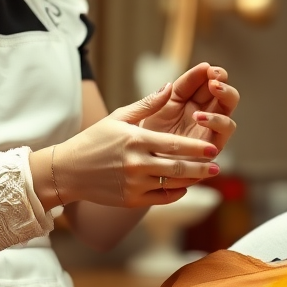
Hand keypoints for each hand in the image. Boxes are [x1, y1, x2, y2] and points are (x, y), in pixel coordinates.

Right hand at [49, 85, 220, 207]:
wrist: (68, 170)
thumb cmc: (94, 140)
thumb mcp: (118, 117)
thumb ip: (147, 104)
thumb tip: (170, 86)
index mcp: (135, 140)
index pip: (174, 145)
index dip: (196, 148)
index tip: (213, 148)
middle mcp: (136, 163)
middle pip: (177, 167)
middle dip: (201, 168)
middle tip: (218, 166)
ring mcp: (134, 184)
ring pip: (171, 184)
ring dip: (191, 181)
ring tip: (207, 176)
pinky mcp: (131, 200)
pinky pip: (161, 198)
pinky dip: (175, 193)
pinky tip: (184, 186)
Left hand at [140, 63, 238, 154]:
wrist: (138, 164)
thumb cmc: (142, 137)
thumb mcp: (149, 111)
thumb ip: (162, 96)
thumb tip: (171, 83)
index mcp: (186, 100)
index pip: (201, 82)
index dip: (206, 73)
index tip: (206, 68)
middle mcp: (202, 113)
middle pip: (221, 93)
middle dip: (221, 82)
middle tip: (215, 77)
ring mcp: (209, 130)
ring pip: (228, 109)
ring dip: (224, 96)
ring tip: (213, 89)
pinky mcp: (212, 147)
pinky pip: (224, 131)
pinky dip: (216, 121)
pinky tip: (200, 116)